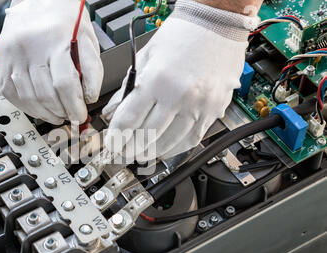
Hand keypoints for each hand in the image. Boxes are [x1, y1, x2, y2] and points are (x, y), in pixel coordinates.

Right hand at [0, 0, 102, 124]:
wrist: (38, 0)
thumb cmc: (65, 20)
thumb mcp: (87, 39)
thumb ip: (92, 69)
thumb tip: (89, 98)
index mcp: (55, 39)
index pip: (64, 84)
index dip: (73, 106)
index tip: (80, 116)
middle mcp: (30, 46)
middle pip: (45, 94)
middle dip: (61, 112)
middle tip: (70, 116)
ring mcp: (12, 54)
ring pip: (27, 97)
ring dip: (45, 113)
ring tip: (57, 115)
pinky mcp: (1, 61)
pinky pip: (10, 93)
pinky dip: (26, 106)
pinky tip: (39, 108)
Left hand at [103, 1, 257, 160]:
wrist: (217, 22)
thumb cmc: (181, 34)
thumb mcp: (145, 57)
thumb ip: (127, 88)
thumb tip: (113, 111)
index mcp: (157, 80)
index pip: (128, 120)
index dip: (116, 138)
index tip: (111, 145)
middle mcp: (179, 95)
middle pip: (147, 136)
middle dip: (130, 149)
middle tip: (123, 154)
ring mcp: (199, 105)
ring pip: (169, 142)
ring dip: (151, 152)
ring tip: (141, 155)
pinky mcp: (214, 109)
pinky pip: (192, 139)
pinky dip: (175, 149)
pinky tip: (165, 150)